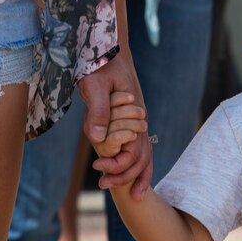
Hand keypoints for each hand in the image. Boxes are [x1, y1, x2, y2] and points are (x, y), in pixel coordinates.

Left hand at [78, 49, 152, 199]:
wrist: (110, 46)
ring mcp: (138, 119)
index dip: (119, 165)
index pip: (135, 150)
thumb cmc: (101, 63)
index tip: (100, 172)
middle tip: (105, 187)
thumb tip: (98, 140)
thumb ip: (99, 112)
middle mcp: (140, 119)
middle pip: (144, 155)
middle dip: (128, 176)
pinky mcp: (131, 117)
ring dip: (136, 172)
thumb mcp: (96, 86)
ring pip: (145, 152)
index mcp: (134, 114)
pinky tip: (126, 169)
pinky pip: (138, 143)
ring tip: (131, 194)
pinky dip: (136, 160)